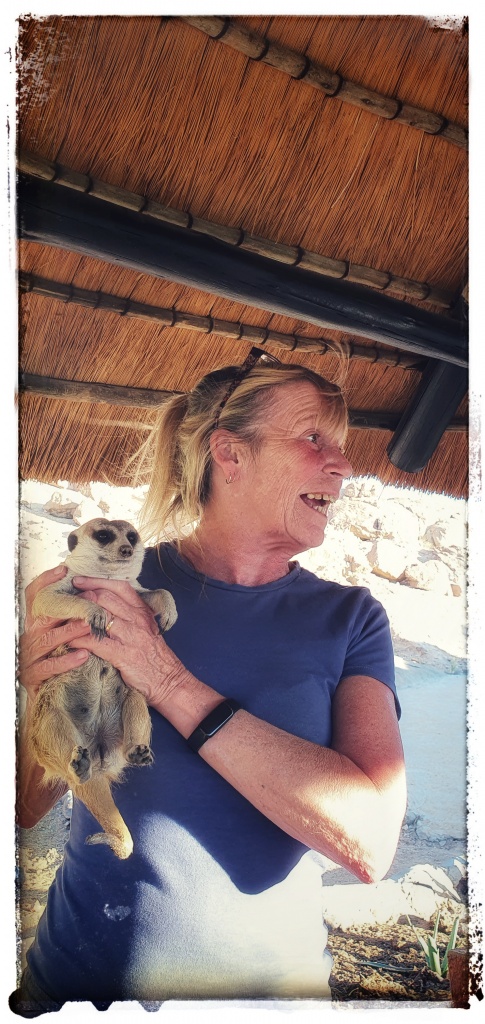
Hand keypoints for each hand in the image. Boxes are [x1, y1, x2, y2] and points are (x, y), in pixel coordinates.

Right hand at [20, 565, 90, 698]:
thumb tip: (85, 588)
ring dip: (70, 631)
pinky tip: (83, 655)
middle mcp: (31, 636)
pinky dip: (66, 660)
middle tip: (89, 600)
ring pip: (49, 640)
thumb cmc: (58, 660)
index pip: (34, 596)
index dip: (45, 581)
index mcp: (37, 624)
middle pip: (44, 615)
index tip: (63, 570)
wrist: (49, 699)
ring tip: (88, 626)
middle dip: (67, 607)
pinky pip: (49, 667)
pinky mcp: (34, 675)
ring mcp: (30, 656)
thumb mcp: (62, 634)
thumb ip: (69, 615)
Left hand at [68, 577, 184, 705]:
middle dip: (82, 597)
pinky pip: (96, 642)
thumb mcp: (146, 629)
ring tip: (62, 618)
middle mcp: (137, 620)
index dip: (96, 581)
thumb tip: (103, 605)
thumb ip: (129, 615)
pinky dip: (79, 640)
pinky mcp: (124, 655)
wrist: (169, 681)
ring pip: (99, 616)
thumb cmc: (154, 656)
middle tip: (65, 601)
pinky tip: (69, 641)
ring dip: (77, 616)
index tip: (78, 580)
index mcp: (142, 611)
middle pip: (105, 597)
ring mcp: (131, 637)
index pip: (119, 587)